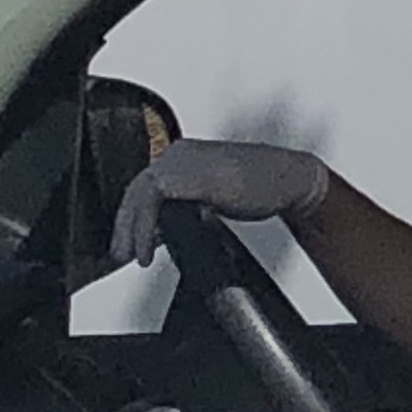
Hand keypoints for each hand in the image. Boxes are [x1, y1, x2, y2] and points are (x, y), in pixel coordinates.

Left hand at [112, 138, 332, 267]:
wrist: (290, 180)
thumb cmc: (262, 186)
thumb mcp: (214, 199)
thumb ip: (187, 209)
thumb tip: (161, 232)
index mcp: (183, 157)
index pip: (145, 187)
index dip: (132, 217)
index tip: (130, 242)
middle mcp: (178, 155)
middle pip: (136, 191)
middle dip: (125, 227)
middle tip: (121, 254)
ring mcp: (181, 162)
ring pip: (139, 196)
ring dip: (131, 230)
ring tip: (132, 256)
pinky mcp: (188, 175)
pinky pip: (152, 201)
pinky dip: (145, 227)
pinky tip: (149, 248)